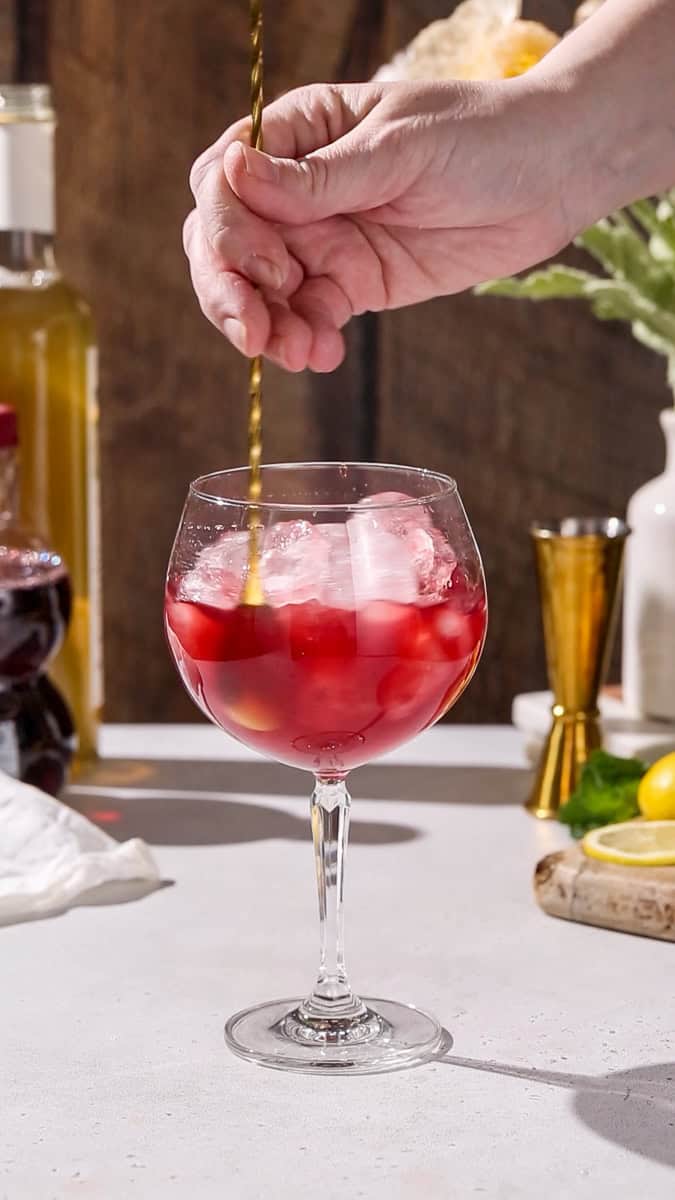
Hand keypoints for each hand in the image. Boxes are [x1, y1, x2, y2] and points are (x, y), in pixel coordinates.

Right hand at [184, 80, 572, 372]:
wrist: (551, 179)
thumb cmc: (482, 136)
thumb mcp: (399, 148)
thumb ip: (320, 177)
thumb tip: (233, 174)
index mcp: (299, 133)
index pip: (222, 182)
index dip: (230, 229)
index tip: (274, 263)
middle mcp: (298, 190)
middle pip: (223, 243)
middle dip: (228, 291)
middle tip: (253, 332)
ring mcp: (323, 239)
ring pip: (259, 291)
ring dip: (265, 327)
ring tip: (296, 353)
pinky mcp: (352, 284)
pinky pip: (309, 317)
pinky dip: (305, 340)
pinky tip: (322, 354)